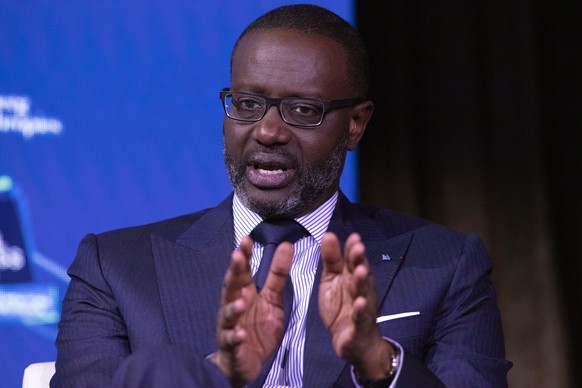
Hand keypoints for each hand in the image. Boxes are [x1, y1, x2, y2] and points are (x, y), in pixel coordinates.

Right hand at [210, 236, 292, 386]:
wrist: (243, 362)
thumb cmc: (255, 327)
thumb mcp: (272, 299)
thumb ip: (278, 274)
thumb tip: (286, 245)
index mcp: (245, 293)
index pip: (243, 271)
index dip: (244, 255)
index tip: (247, 239)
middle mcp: (233, 306)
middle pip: (231, 286)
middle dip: (234, 272)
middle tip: (237, 256)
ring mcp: (230, 326)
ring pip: (229, 314)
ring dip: (233, 307)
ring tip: (241, 301)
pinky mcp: (232, 346)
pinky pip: (232, 341)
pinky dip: (235, 337)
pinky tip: (240, 334)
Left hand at [319, 232, 394, 379]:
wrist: (353, 341)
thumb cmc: (343, 308)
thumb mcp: (332, 280)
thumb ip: (331, 259)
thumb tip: (329, 235)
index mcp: (351, 278)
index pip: (353, 260)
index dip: (353, 249)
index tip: (353, 237)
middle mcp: (360, 290)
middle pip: (360, 273)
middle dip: (359, 260)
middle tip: (358, 247)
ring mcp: (362, 307)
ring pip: (363, 293)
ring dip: (362, 282)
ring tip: (360, 271)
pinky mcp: (359, 326)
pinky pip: (360, 317)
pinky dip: (360, 310)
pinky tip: (360, 303)